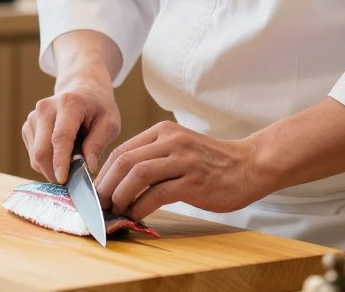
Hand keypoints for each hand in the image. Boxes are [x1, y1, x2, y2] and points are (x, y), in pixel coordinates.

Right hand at [22, 79, 120, 183]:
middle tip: (73, 183)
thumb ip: (98, 144)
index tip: (63, 181)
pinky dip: (46, 163)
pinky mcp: (27, 126)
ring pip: (36, 155)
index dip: (60, 161)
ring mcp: (33, 116)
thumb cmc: (98, 108)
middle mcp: (45, 107)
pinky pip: (33, 154)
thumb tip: (88, 168)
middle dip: (54, 172)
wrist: (82, 90)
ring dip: (51, 169)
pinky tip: (61, 156)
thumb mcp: (110, 123)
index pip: (60, 137)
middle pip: (42, 149)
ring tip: (71, 164)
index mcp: (68, 103)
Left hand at [93, 121, 261, 219]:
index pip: (122, 150)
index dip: (104, 172)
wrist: (249, 165)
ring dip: (120, 195)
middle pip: (125, 161)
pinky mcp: (194, 181)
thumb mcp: (178, 147)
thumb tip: (120, 179)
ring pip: (137, 174)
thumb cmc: (211, 161)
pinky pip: (158, 193)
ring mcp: (182, 160)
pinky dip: (140, 205)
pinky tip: (135, 214)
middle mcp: (170, 141)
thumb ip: (153, 155)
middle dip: (106, 185)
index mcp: (162, 131)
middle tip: (99, 203)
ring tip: (114, 209)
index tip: (96, 190)